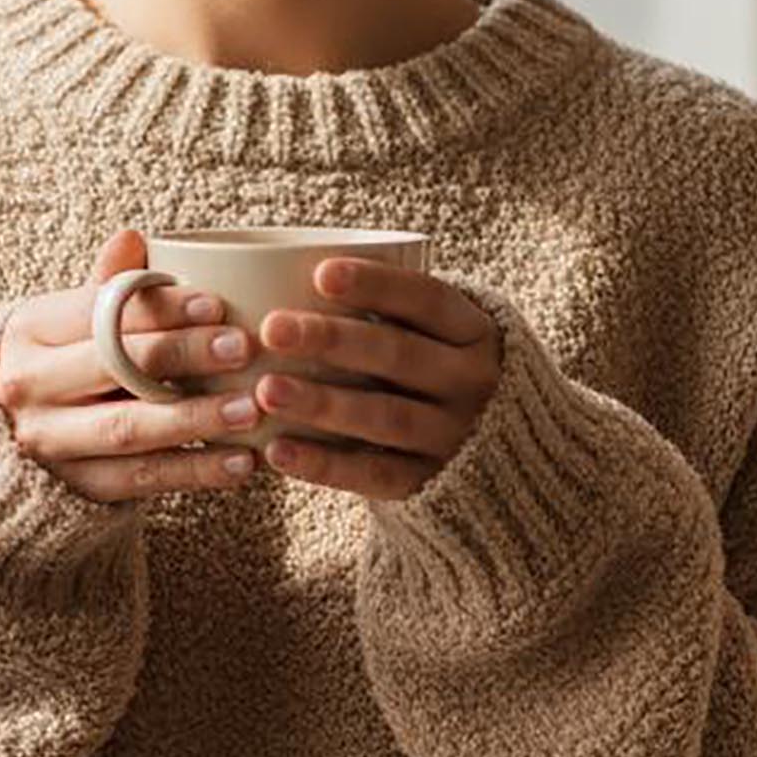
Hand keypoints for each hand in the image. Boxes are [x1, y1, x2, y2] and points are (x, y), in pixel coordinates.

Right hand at [0, 228, 267, 502]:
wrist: (5, 437)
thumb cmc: (60, 361)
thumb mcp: (70, 320)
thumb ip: (107, 285)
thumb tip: (132, 238)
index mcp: (30, 329)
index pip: (101, 313)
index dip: (161, 308)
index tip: (218, 302)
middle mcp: (28, 385)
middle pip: (115, 367)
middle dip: (183, 355)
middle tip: (243, 347)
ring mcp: (47, 442)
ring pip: (129, 428)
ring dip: (196, 419)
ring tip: (251, 409)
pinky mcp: (74, 487)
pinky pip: (141, 479)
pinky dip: (194, 472)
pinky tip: (241, 461)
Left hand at [254, 254, 502, 500]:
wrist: (492, 446)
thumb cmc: (430, 363)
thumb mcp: (431, 331)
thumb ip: (384, 310)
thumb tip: (282, 276)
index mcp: (473, 331)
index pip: (427, 299)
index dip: (377, 284)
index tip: (320, 273)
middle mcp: (472, 382)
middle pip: (399, 355)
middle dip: (333, 340)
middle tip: (272, 328)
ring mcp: (454, 436)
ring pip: (385, 417)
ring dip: (321, 404)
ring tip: (264, 390)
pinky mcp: (431, 483)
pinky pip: (375, 474)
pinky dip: (324, 465)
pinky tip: (277, 449)